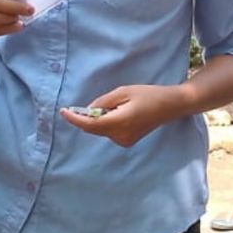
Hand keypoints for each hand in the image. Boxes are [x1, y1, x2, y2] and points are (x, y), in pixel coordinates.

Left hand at [60, 84, 182, 147]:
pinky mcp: (127, 141)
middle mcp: (120, 135)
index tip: (63, 112)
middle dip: (84, 118)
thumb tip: (88, 110)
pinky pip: (109, 132)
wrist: (170, 106)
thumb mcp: (124, 91)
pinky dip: (105, 123)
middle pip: (93, 129)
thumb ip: (104, 102)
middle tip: (77, 107)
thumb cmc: (148, 94)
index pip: (91, 124)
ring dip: (97, 119)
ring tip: (113, 106)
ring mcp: (124, 141)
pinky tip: (118, 113)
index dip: (75, 119)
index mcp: (120, 122)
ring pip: (100, 130)